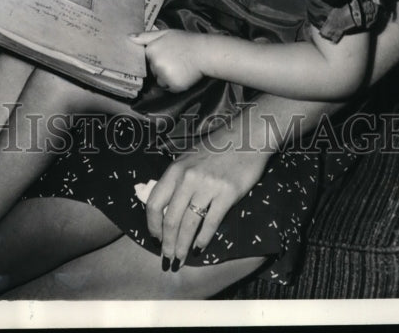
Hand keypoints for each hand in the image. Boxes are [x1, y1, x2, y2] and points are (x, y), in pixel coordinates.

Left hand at [131, 30, 206, 91]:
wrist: (204, 52)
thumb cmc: (185, 41)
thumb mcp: (165, 33)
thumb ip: (145, 36)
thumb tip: (128, 38)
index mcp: (151, 50)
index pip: (148, 60)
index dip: (158, 57)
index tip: (168, 54)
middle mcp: (155, 64)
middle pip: (154, 71)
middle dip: (162, 67)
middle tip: (176, 60)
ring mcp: (163, 76)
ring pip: (161, 81)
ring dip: (168, 77)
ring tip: (180, 68)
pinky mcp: (173, 85)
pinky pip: (169, 88)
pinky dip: (175, 84)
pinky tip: (183, 75)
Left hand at [144, 135, 272, 266]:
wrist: (246, 136)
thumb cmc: (216, 147)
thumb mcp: (188, 158)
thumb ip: (177, 179)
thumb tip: (164, 206)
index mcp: (175, 169)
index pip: (154, 202)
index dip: (152, 225)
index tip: (154, 238)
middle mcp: (188, 178)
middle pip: (170, 219)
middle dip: (167, 243)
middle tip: (167, 260)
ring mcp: (207, 186)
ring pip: (189, 224)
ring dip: (182, 246)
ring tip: (180, 260)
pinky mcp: (227, 194)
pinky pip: (211, 222)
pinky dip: (203, 239)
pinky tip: (199, 248)